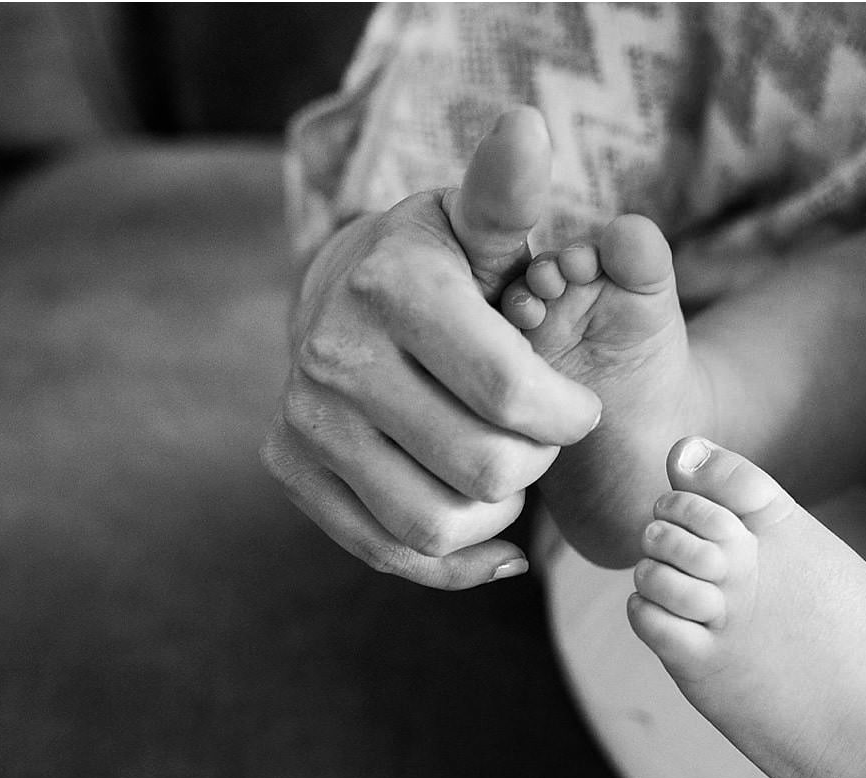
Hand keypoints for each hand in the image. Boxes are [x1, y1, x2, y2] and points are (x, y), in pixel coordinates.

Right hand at [262, 107, 600, 588]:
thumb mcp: (478, 225)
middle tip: (536, 438)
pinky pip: (389, 552)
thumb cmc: (439, 264)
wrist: (339, 297)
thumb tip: (528, 128)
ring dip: (495, 512)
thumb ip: (509, 195)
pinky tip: (491, 536)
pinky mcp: (290, 469)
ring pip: (435, 523)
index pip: (512, 396)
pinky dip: (455, 560)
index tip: (576, 407)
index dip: (567, 417)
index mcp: (391, 288)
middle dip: (534, 463)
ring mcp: (304, 418)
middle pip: (483, 469)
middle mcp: (333, 354)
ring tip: (506, 473)